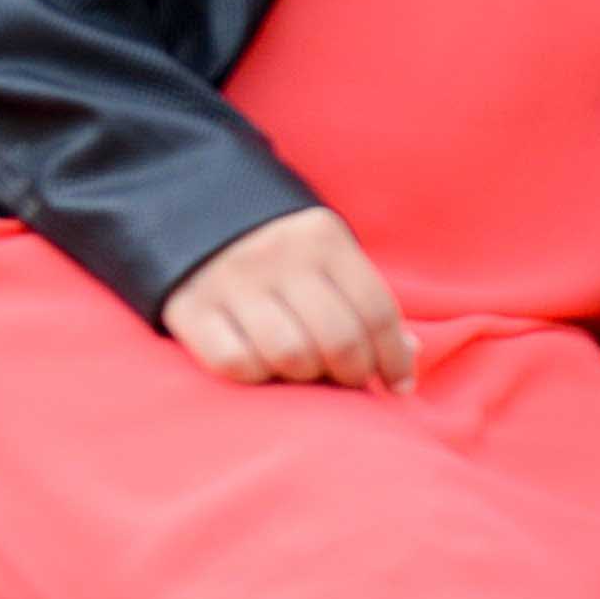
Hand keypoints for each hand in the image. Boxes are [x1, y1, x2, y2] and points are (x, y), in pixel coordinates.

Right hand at [161, 206, 412, 392]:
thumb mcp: (328, 259)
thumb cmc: (281, 255)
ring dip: (306, 377)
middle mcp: (279, 256)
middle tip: (348, 381)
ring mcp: (232, 281)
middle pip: (338, 339)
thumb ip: (364, 303)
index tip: (398, 385)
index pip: (376, 310)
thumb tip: (409, 358)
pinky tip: (263, 368)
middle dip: (353, 373)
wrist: (191, 213)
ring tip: (306, 372)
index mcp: (324, 239)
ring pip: (290, 355)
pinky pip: (236, 363)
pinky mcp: (190, 308)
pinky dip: (257, 376)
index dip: (394, 358)